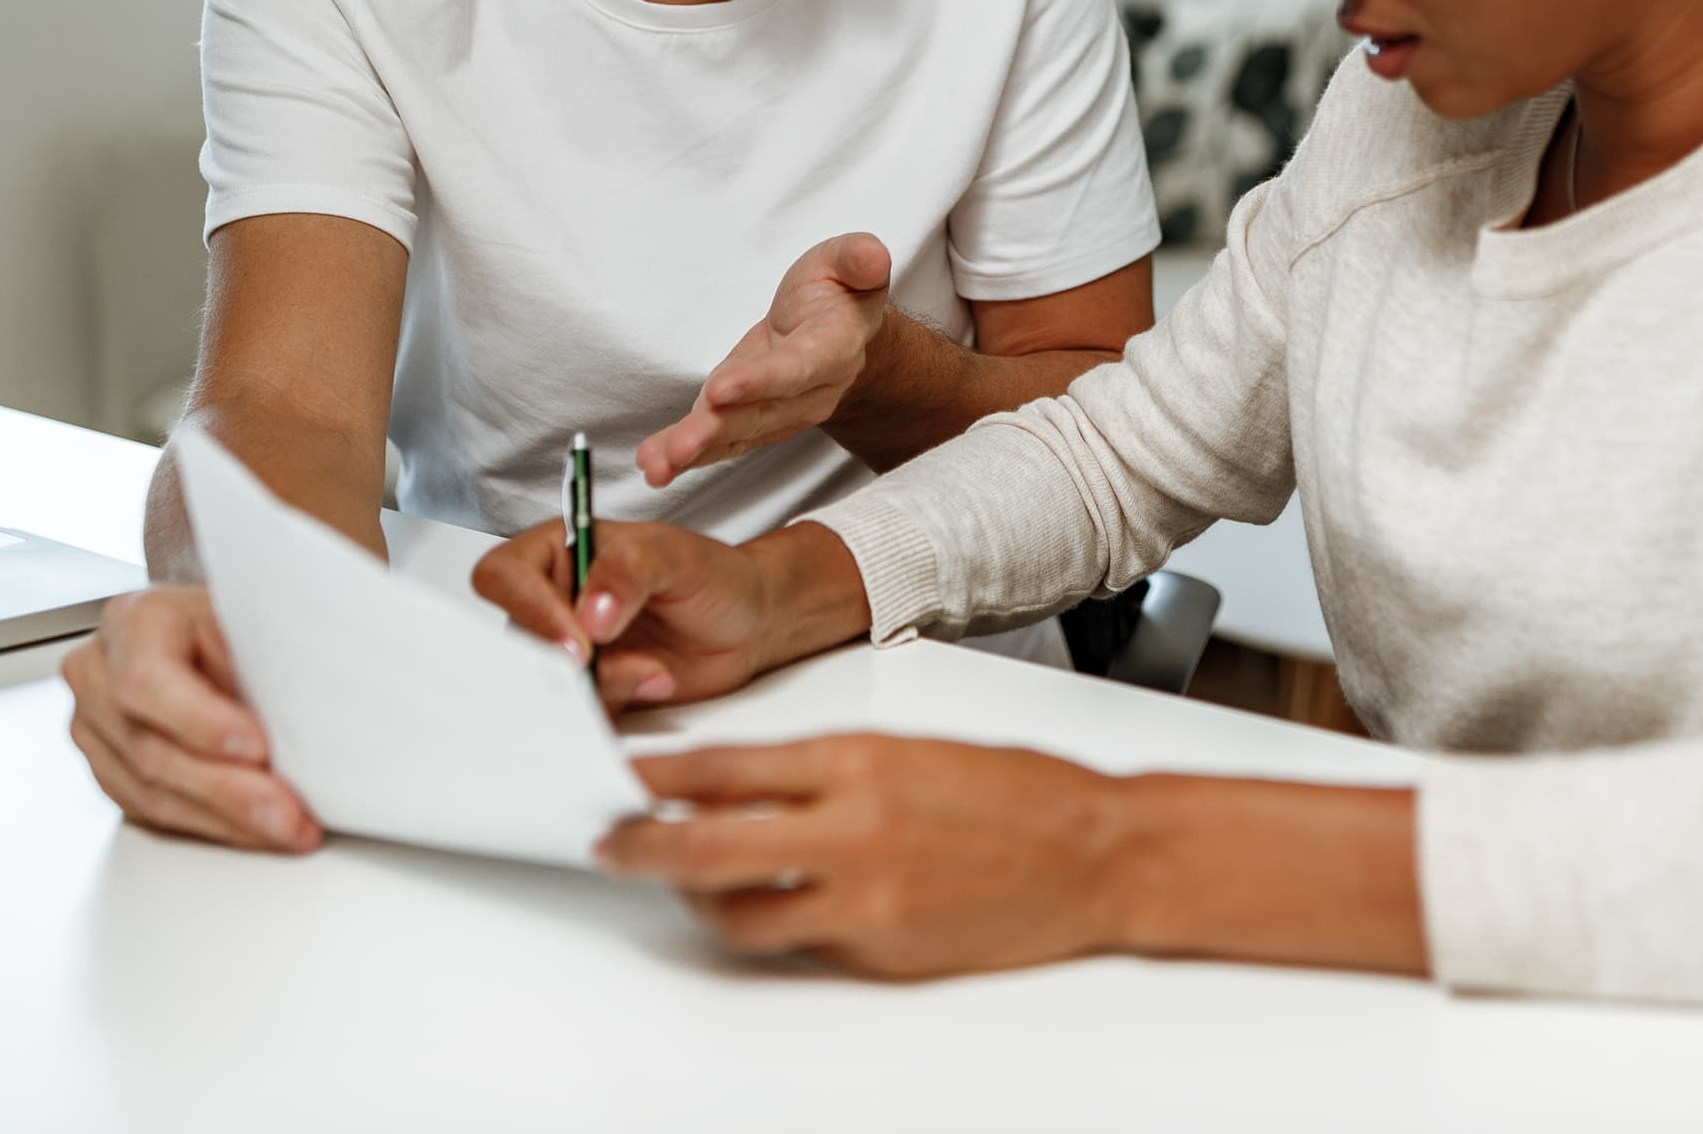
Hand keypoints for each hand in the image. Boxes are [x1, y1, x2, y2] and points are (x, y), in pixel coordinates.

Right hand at [60, 586, 320, 852]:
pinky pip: (154, 813)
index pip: (146, 679)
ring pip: (151, 792)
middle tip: (286, 811)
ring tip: (284, 827)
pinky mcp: (108, 771)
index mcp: (132, 621)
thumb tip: (315, 707)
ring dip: (225, 819)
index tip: (258, 748)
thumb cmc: (233, 625)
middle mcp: (98, 675)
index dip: (201, 722)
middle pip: (150, 748)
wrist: (209, 638)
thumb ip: (264, 659)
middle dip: (227, 788)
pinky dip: (211, 825)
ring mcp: (94, 729)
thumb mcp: (252, 621)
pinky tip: (253, 829)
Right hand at [473, 518, 864, 710]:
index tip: (575, 637)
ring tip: (655, 669)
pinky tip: (659, 679)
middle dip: (565, 658)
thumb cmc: (713, 575)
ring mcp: (572, 649)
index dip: (528, 608)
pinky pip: (581, 709)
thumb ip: (630, 572)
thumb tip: (591, 614)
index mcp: (559, 551)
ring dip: (603, 683)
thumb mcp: (675, 557)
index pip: (505, 576)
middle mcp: (555, 601)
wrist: (750, 622)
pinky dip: (619, 700)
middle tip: (607, 661)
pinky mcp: (592, 689)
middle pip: (517, 639)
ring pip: (548, 681)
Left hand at [601, 736, 1132, 978]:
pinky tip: (767, 911)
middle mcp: (851, 827)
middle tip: (605, 844)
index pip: (725, 768)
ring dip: (697, 900)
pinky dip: (772, 927)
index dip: (657, 779)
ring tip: (684, 886)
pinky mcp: (880, 951)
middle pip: (705, 845)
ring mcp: (864, 899)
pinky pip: (798, 945)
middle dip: (639, 847)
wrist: (1097, 854)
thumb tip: (740, 784)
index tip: (618, 779)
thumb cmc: (1016, 791)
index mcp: (859, 759)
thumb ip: (824, 768)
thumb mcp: (909, 750)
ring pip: (737, 911)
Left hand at [638, 231, 894, 486]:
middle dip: (718, 428)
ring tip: (658, 465)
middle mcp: (809, 393)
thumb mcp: (848, 261)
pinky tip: (654, 464)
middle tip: (681, 446)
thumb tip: (871, 256)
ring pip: (736, 433)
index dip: (761, 380)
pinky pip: (718, 441)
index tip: (721, 389)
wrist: (838, 329)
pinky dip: (684, 455)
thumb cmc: (838, 291)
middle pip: (761, 413)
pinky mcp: (749, 420)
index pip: (797, 368)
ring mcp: (779, 412)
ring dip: (695, 450)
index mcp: (833, 349)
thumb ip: (856, 259)